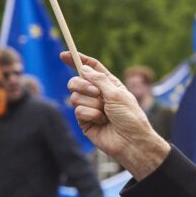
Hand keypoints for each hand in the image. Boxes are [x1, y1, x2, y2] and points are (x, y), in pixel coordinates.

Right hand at [62, 52, 169, 179]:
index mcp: (110, 85)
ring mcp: (90, 107)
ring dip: (92, 103)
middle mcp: (99, 95)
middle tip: (97, 93)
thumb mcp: (117, 94)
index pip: (92, 69)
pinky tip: (101, 122)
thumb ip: (99, 80)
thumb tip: (83, 68)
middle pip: (76, 81)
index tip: (64, 54)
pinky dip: (91, 115)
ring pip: (75, 96)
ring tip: (105, 113)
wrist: (131, 141)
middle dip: (83, 85)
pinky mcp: (85, 121)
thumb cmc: (130, 117)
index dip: (79, 60)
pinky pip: (78, 110)